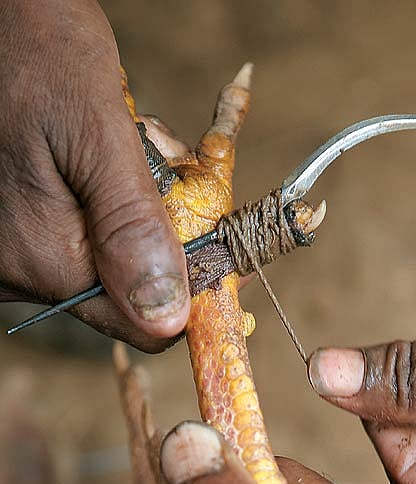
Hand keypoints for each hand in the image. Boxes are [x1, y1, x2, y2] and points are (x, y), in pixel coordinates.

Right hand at [0, 0, 188, 350]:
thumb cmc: (39, 52)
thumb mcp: (96, 134)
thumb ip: (132, 229)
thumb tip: (167, 318)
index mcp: (43, 261)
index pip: (143, 324)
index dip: (191, 288)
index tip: (221, 239)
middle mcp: (18, 273)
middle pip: (126, 291)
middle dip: (159, 235)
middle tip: (155, 159)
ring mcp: (12, 255)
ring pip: (107, 263)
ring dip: (135, 212)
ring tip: (117, 143)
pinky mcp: (14, 232)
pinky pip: (82, 238)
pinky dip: (107, 203)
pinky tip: (97, 156)